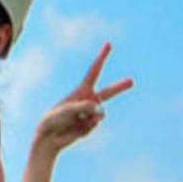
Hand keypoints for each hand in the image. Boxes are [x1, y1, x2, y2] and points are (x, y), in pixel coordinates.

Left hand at [33, 43, 132, 157]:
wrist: (50, 137)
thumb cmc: (55, 119)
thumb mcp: (68, 110)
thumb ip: (85, 108)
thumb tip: (101, 113)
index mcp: (82, 90)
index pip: (94, 71)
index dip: (102, 57)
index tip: (108, 44)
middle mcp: (88, 100)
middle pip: (108, 92)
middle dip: (120, 87)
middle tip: (132, 81)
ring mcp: (90, 113)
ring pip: (100, 114)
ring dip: (90, 118)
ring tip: (76, 121)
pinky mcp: (90, 126)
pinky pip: (94, 125)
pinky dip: (86, 128)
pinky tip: (76, 130)